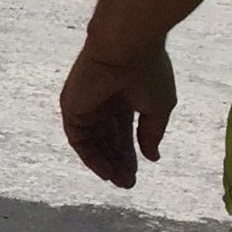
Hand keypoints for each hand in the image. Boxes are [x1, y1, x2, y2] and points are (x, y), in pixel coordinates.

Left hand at [60, 35, 176, 188]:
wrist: (125, 48)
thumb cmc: (148, 72)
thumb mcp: (159, 108)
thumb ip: (151, 133)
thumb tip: (152, 157)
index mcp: (125, 95)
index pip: (124, 130)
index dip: (131, 152)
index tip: (138, 172)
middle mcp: (103, 100)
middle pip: (108, 138)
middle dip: (118, 161)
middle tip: (127, 183)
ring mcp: (86, 103)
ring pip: (93, 141)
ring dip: (105, 163)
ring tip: (119, 182)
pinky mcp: (72, 106)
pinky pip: (78, 138)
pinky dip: (90, 156)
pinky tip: (104, 172)